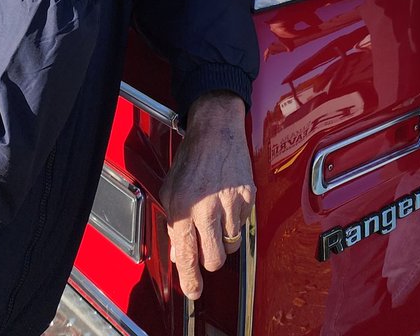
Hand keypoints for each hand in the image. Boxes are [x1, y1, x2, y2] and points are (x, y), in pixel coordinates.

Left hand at [161, 93, 253, 299]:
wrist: (216, 129)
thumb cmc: (191, 158)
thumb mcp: (171, 190)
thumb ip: (174, 223)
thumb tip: (180, 253)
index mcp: (183, 207)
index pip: (187, 256)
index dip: (191, 280)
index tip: (194, 290)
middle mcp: (207, 207)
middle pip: (215, 258)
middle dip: (211, 258)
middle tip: (209, 247)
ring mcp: (230, 202)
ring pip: (232, 243)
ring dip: (224, 237)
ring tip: (218, 215)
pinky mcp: (248, 196)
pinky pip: (243, 223)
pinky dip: (236, 218)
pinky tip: (228, 200)